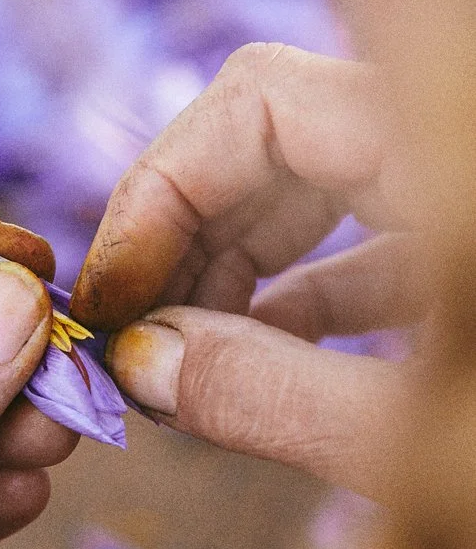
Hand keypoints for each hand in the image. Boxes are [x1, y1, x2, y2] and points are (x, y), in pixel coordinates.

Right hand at [72, 43, 426, 496]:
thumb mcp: (428, 446)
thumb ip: (277, 398)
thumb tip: (137, 366)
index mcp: (455, 143)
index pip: (258, 101)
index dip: (158, 194)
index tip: (109, 304)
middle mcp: (453, 135)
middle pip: (272, 140)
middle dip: (183, 240)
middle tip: (132, 344)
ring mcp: (462, 182)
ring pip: (314, 186)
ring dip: (232, 268)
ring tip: (184, 359)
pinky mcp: (474, 237)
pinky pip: (371, 235)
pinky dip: (304, 291)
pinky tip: (266, 355)